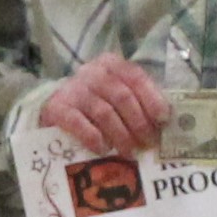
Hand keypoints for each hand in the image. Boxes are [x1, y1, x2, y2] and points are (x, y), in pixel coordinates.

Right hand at [35, 54, 168, 156]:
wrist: (53, 106)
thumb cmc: (93, 102)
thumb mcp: (115, 93)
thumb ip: (137, 99)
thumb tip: (163, 122)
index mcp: (111, 64)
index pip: (136, 78)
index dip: (152, 99)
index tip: (162, 120)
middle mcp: (92, 72)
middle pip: (122, 97)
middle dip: (138, 122)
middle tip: (147, 143)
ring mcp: (74, 89)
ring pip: (104, 112)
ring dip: (120, 135)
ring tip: (128, 152)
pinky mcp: (57, 108)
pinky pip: (78, 123)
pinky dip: (93, 137)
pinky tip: (103, 149)